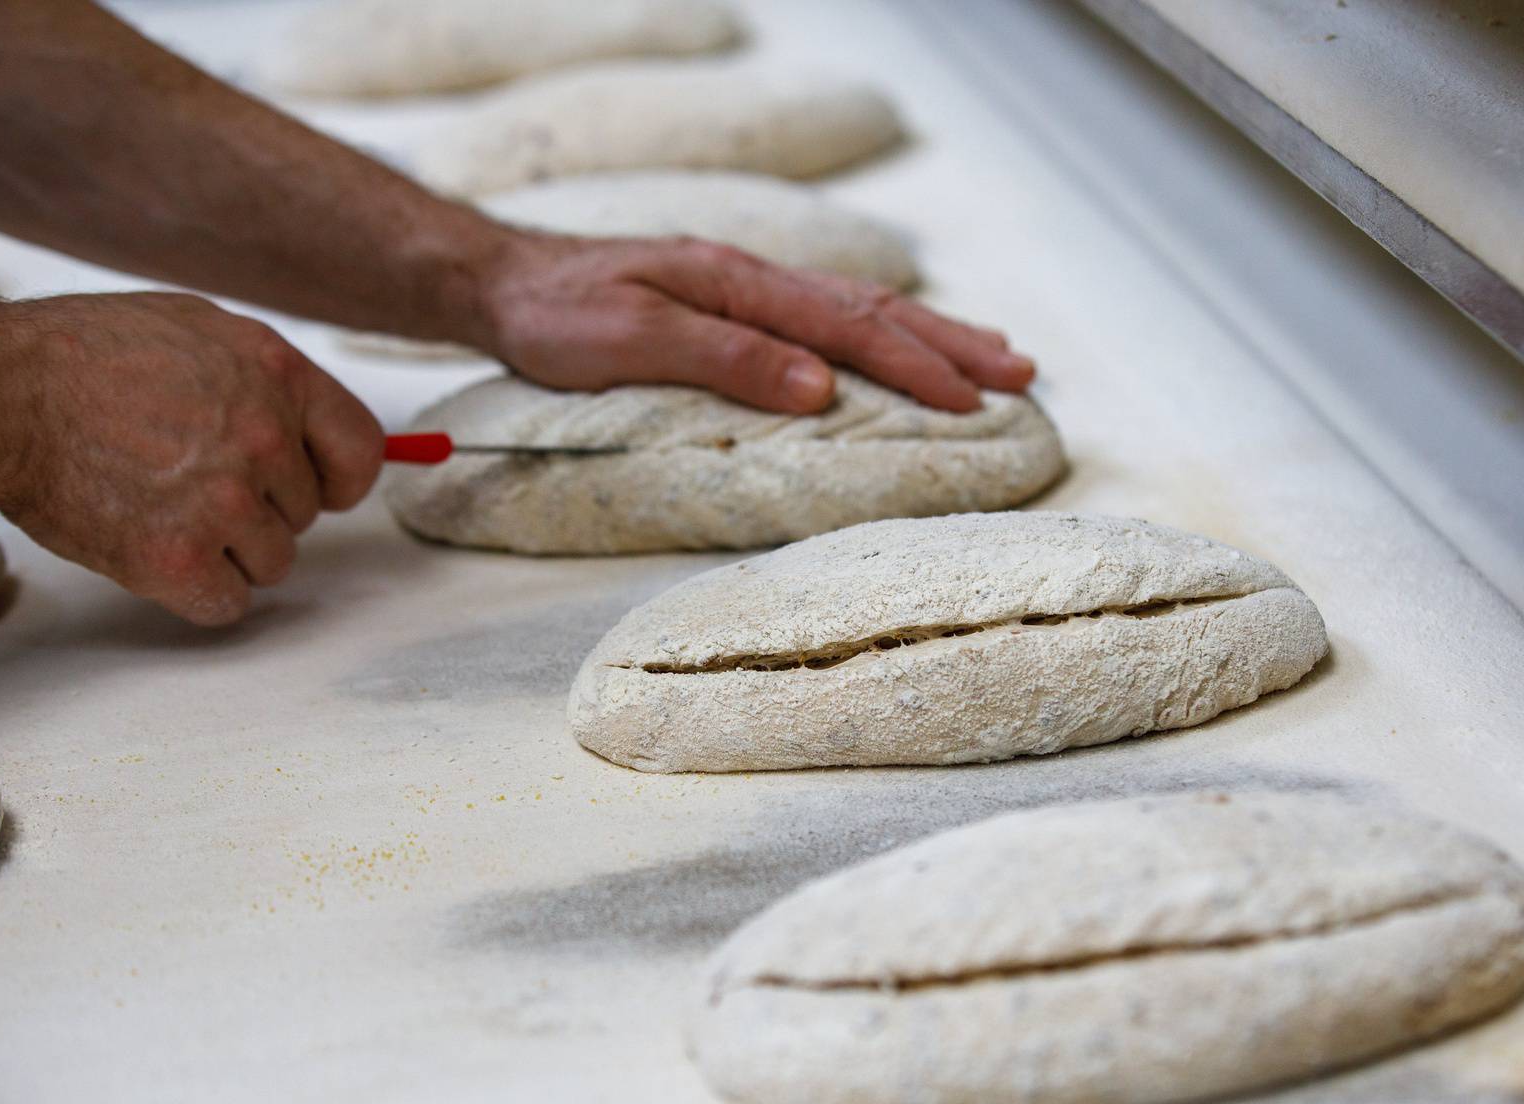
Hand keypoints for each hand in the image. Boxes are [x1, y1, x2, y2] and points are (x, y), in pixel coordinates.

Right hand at [0, 291, 382, 625]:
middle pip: (304, 516)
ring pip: (272, 563)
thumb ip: (269, 381)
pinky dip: (196, 590)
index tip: (317, 489)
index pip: (360, 452)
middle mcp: (265, 440)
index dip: (338, 479)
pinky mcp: (180, 558)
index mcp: (279, 376)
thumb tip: (318, 430)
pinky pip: (227, 603)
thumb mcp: (200, 329)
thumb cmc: (86, 356)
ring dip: (226, 550)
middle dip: (258, 508)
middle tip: (188, 479)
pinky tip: (156, 550)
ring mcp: (225, 503)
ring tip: (163, 505)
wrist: (2, 394)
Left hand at [474, 232, 1037, 413]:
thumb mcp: (633, 340)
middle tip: (1022, 372)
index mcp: (739, 287)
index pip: (848, 329)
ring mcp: (746, 291)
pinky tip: (897, 344)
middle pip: (873, 310)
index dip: (916, 367)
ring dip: (930, 333)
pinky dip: (881, 333)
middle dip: (952, 343)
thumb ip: (727, 360)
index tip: (974, 401)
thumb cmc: (557, 316)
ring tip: (991, 354)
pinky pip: (828, 318)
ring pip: (858, 309)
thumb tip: (819, 387)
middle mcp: (754, 282)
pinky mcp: (732, 307)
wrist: (501, 285)